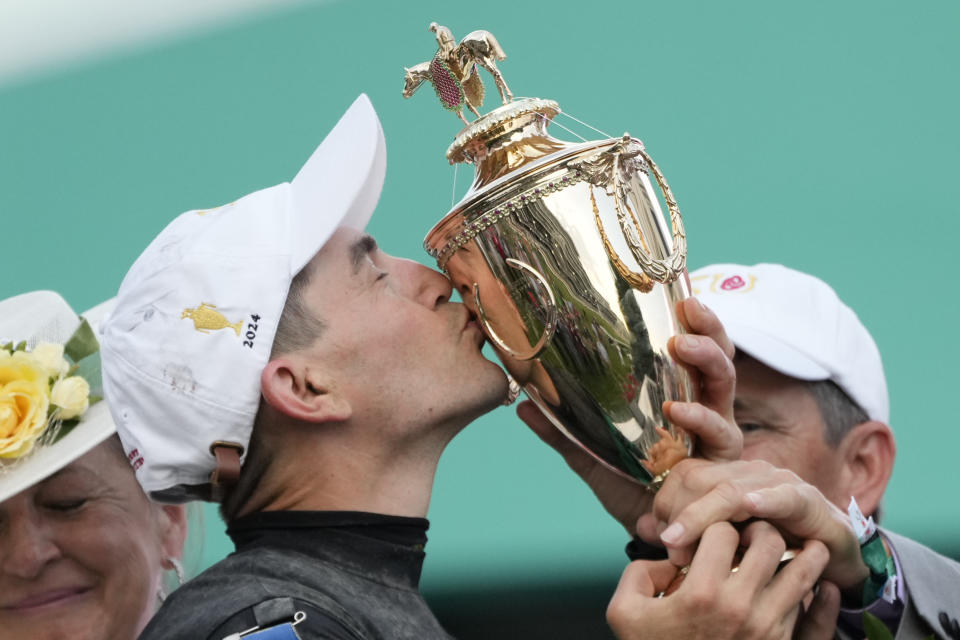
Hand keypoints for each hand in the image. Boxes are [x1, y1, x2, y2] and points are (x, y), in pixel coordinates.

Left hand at [516, 298, 741, 533]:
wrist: (651, 538)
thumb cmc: (630, 491)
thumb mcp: (591, 456)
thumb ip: (562, 431)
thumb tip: (521, 405)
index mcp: (680, 397)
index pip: (691, 351)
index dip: (689, 322)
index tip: (676, 293)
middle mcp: (705, 411)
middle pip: (717, 360)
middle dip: (707, 330)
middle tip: (689, 308)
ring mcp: (718, 437)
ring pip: (726, 389)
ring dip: (709, 363)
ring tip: (682, 347)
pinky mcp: (723, 466)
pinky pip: (720, 437)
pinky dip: (702, 420)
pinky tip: (679, 410)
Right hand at [607, 521, 831, 639]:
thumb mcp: (624, 611)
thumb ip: (641, 572)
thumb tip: (670, 557)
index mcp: (701, 593)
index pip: (723, 531)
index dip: (716, 526)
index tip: (712, 537)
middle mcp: (739, 607)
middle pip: (770, 542)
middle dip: (760, 531)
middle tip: (752, 536)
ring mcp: (767, 629)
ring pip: (802, 573)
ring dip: (798, 556)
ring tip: (795, 548)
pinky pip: (812, 609)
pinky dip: (812, 592)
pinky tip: (807, 583)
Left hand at [642, 458, 867, 589]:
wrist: (829, 561)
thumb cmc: (771, 550)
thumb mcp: (723, 543)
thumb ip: (686, 533)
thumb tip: (643, 528)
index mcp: (725, 476)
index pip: (684, 474)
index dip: (664, 502)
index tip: (655, 534)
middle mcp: (747, 472)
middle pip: (700, 479)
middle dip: (680, 513)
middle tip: (668, 546)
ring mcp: (777, 481)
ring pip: (730, 489)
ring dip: (703, 516)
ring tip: (679, 537)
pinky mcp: (806, 499)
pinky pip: (783, 495)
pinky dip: (766, 501)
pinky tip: (750, 507)